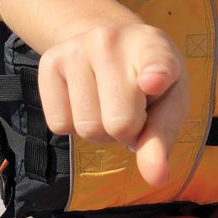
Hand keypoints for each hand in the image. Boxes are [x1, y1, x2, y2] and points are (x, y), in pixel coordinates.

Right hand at [37, 20, 188, 186]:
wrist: (111, 42)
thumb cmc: (148, 80)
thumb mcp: (168, 103)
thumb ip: (162, 138)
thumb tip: (155, 177)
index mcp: (153, 47)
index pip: (155, 61)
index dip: (156, 73)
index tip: (155, 80)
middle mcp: (110, 40)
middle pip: (119, 123)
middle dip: (127, 131)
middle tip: (131, 110)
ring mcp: (75, 48)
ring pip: (87, 128)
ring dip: (101, 131)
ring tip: (109, 105)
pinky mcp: (49, 61)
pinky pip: (58, 124)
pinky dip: (74, 126)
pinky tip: (87, 101)